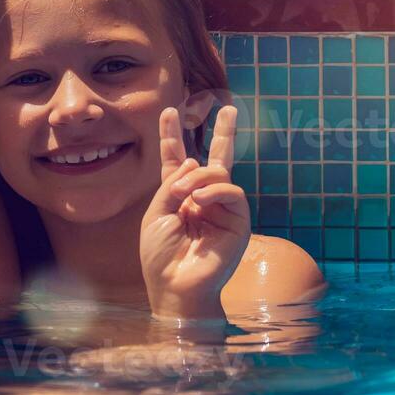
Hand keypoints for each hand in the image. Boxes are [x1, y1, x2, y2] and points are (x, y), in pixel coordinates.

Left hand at [140, 105, 249, 319]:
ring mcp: (222, 210)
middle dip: (222, 132)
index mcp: (179, 198)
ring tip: (184, 196)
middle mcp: (203, 200)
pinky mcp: (239, 221)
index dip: (173, 137)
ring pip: (218, 173)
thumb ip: (173, 183)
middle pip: (214, 159)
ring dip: (198, 178)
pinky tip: (199, 202)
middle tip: (226, 107)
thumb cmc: (160, 256)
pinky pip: (232, 192)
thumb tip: (197, 160)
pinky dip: (214, 191)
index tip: (169, 112)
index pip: (178, 162)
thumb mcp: (156, 213)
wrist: (176, 286)